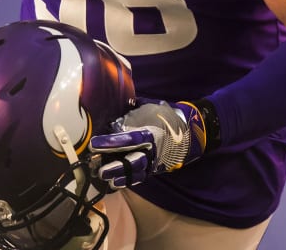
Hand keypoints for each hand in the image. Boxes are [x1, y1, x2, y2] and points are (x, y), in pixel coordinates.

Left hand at [88, 100, 209, 189]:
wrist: (190, 131)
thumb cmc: (165, 116)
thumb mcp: (150, 108)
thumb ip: (132, 109)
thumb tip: (112, 102)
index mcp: (150, 132)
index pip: (128, 139)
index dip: (111, 142)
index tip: (95, 143)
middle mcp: (152, 149)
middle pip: (132, 160)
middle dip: (116, 166)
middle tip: (99, 168)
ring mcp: (154, 161)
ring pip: (136, 172)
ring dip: (120, 176)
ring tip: (104, 177)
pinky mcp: (154, 168)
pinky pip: (140, 177)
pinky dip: (128, 180)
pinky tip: (115, 183)